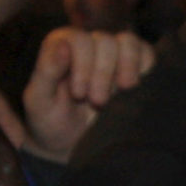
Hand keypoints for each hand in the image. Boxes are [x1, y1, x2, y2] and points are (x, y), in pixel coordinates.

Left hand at [20, 27, 153, 161]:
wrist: (73, 145)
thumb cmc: (52, 121)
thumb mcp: (39, 101)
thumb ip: (46, 71)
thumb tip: (63, 46)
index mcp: (62, 46)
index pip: (79, 39)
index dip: (82, 66)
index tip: (78, 94)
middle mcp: (89, 44)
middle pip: (105, 41)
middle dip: (102, 74)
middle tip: (96, 102)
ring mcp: (114, 54)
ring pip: (128, 42)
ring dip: (126, 68)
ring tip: (122, 91)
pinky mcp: (136, 67)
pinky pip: (147, 54)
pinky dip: (144, 67)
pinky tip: (133, 89)